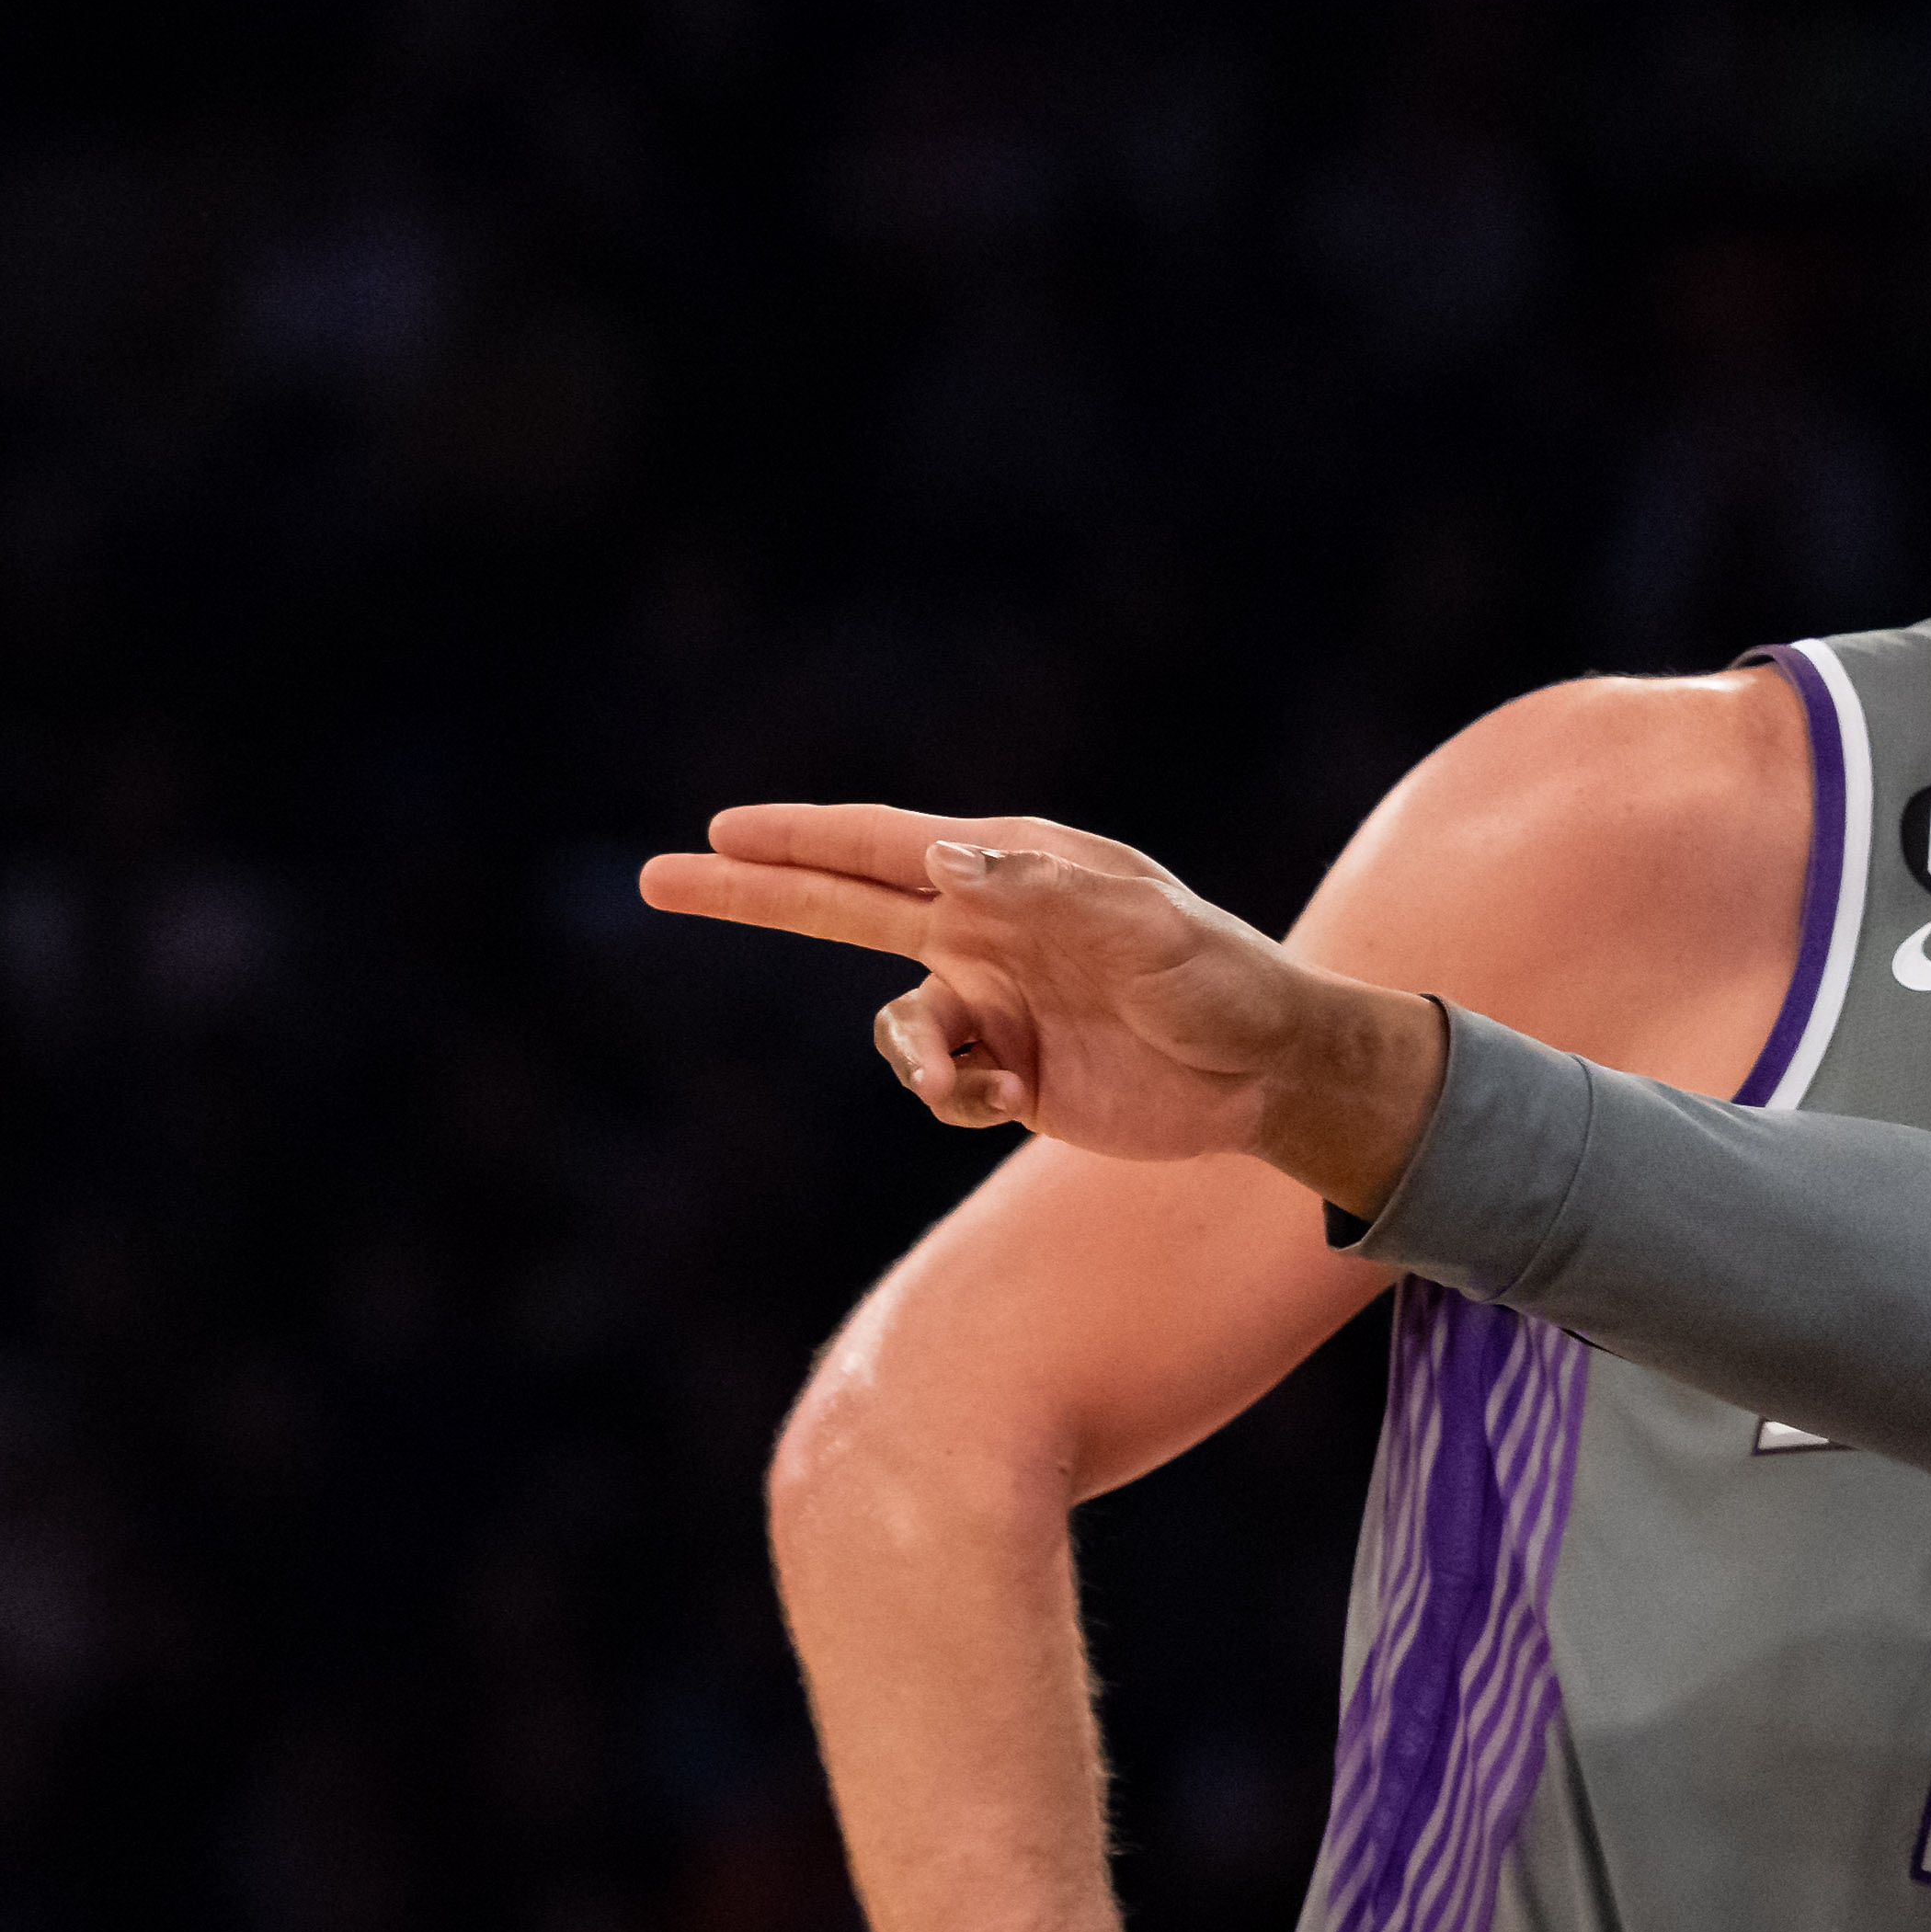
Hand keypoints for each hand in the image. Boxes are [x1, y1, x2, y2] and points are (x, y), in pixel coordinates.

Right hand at [637, 804, 1444, 1206]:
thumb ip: (1045, 893)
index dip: (799, 840)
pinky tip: (1018, 1099)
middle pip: (840, 905)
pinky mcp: (1004, 1067)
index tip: (721, 832)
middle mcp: (989, 924)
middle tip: (658, 877)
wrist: (1271, 1075)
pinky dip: (955, 1098)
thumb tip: (943, 857)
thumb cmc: (1226, 985)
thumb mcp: (1149, 934)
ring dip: (922, 1059)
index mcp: (1017, 870)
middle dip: (753, 894)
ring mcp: (992, 996)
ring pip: (895, 1027)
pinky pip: (933, 1086)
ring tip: (998, 1078)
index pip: (884, 846)